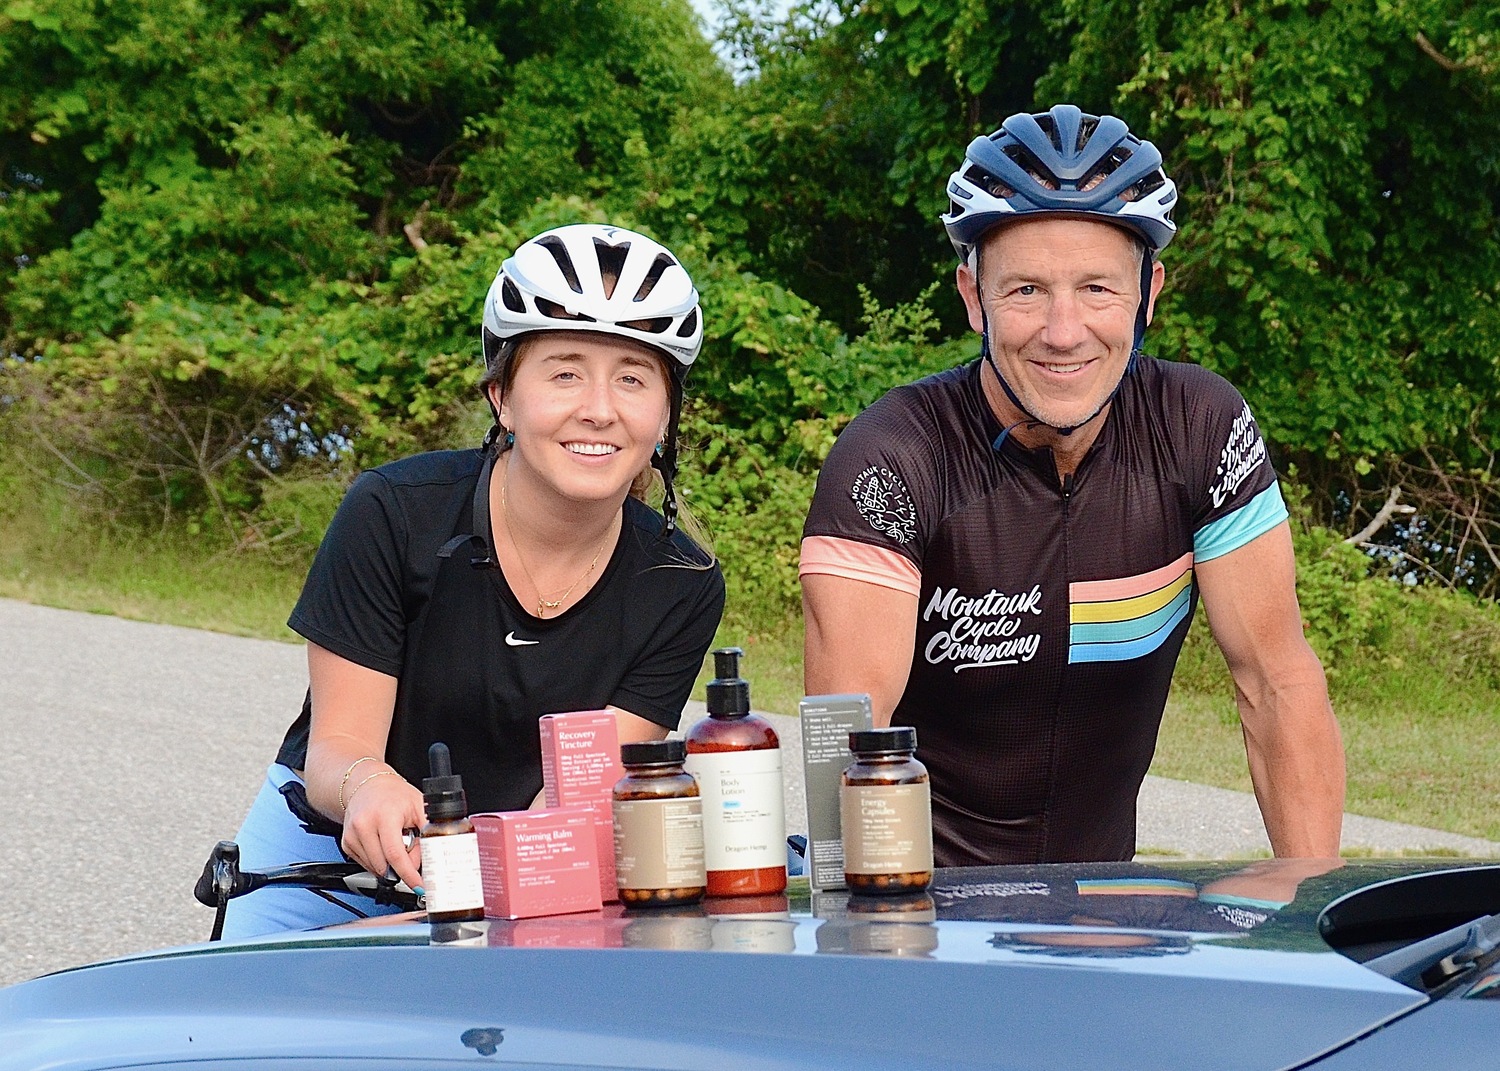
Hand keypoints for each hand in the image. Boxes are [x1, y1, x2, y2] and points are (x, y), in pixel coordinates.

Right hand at [340, 768, 425, 891]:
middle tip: (408, 848)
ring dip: (389, 863)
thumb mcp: (419, 807)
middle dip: (401, 866)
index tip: (418, 886)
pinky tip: (382, 843)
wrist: (369, 785)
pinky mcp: (346, 843)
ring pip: (375, 868)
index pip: (395, 854)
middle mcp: (364, 825)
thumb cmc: (395, 795)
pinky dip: (378, 861)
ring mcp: (352, 835)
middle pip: (384, 864)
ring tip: (394, 840)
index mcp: (384, 816)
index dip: (408, 874)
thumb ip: (426, 833)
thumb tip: (425, 861)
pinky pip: (366, 864)